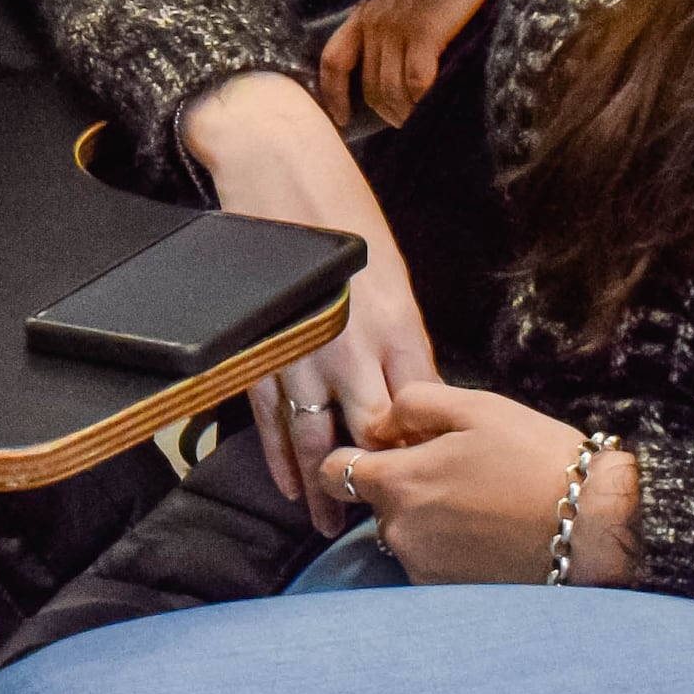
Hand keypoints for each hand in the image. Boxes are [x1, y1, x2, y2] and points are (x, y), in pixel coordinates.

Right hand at [180, 71, 441, 526]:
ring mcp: (302, 349)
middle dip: (378, 483)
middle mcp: (352, 345)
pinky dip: (279, 457)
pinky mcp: (261, 345)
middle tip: (384, 525)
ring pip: (316, 436)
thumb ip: (403, 337)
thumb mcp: (391, 273)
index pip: (419, 408)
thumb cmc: (342, 213)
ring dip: (325, 485)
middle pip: (372, 435)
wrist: (277, 167)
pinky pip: (269, 417)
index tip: (431, 487)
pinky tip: (291, 486)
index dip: (425, 453)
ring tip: (331, 524)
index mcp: (396, 324)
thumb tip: (416, 392)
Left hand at [317, 0, 494, 129]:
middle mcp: (375, 21)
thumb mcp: (401, 0)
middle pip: (368, 84)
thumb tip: (391, 74)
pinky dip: (422, 100)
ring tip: (417, 119)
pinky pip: (417, 81)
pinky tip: (431, 106)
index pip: (334, 60)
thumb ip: (389, 28)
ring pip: (391, 88)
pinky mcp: (425, 31)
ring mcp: (398, 26)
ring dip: (403, 112)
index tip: (343, 117)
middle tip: (403, 122)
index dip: (333, 94)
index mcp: (364, 13)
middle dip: (383, 111)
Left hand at [327, 380, 643, 585]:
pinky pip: (432, 564)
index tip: (380, 451)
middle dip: (403, 487)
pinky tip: (490, 534)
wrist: (594, 527)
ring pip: (406, 536)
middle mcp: (399, 532)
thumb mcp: (475, 407)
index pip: (332, 472)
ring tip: (482, 504)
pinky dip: (451, 550)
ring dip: (428, 520)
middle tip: (456, 473)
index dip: (349, 457)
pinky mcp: (450, 595)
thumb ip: (413, 405)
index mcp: (397, 482)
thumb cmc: (535, 459)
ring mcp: (423, 569)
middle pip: (375, 505)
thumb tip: (380, 424)